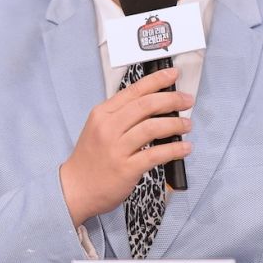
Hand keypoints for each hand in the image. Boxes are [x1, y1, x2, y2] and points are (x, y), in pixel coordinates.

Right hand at [60, 67, 192, 226]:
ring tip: (187, 125)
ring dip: (175, 124)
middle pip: (145, 105)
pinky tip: (185, 148)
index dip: (156, 80)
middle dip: (172, 99)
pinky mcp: (126, 168)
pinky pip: (156, 154)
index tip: (173, 74)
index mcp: (102, 114)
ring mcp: (116, 148)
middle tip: (188, 100)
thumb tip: (153, 104)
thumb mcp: (98, 129)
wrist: (75, 188)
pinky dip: (174, 149)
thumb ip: (121, 116)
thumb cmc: (91, 159)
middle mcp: (108, 128)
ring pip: (152, 128)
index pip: (133, 91)